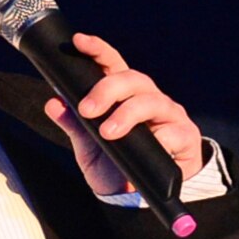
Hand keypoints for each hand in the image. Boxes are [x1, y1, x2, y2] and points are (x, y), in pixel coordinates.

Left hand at [41, 32, 204, 196]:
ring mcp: (168, 115)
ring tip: (108, 133)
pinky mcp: (185, 136)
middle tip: (87, 110)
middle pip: (132, 79)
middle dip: (107, 90)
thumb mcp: (89, 147)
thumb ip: (74, 125)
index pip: (112, 66)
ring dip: (127, 114)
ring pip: (151, 101)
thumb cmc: (116, 164)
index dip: (98, 50)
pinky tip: (150, 145)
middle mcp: (148, 99)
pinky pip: (173, 131)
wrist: (141, 197)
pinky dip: (159, 138)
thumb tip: (53, 103)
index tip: (79, 41)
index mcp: (124, 96)